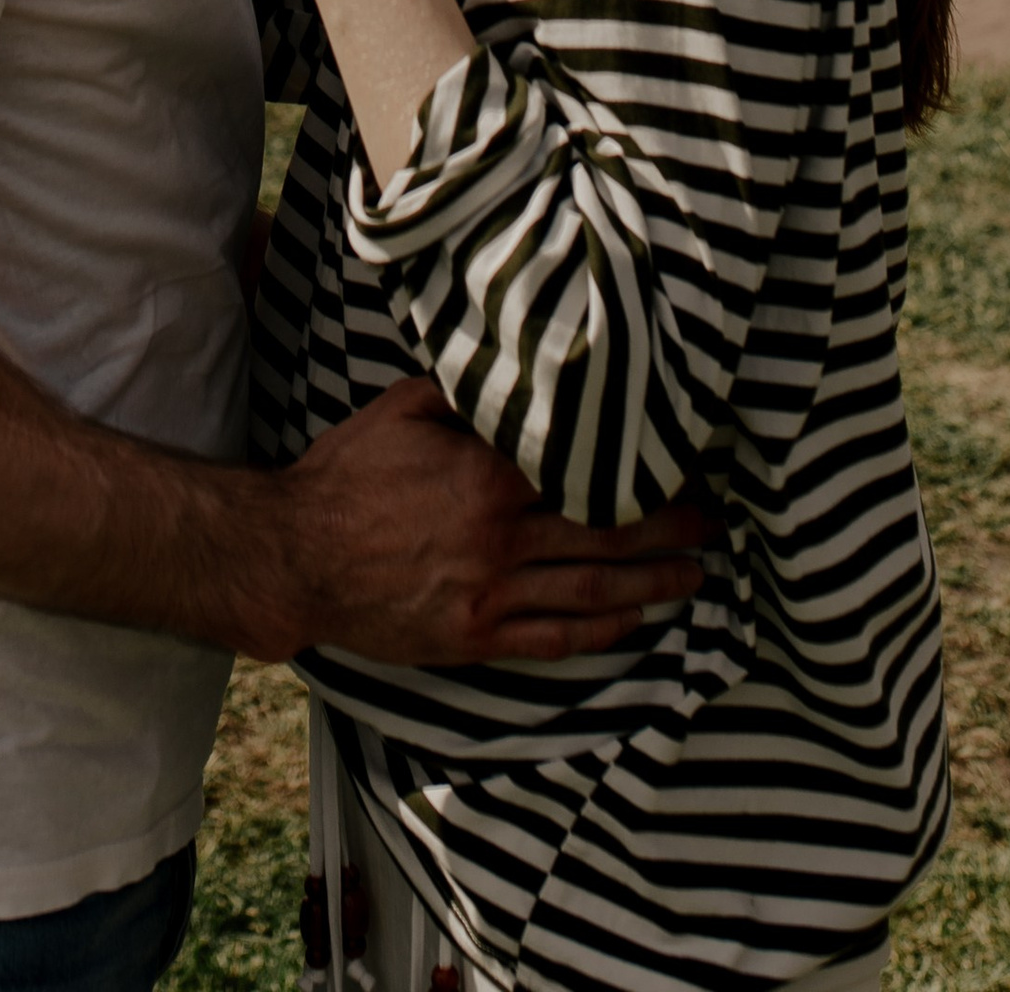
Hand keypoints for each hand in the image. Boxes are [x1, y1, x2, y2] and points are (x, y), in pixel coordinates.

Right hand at [251, 376, 716, 665]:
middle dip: (669, 527)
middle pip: (606, 532)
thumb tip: (520, 370)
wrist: (295, 557)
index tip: (679, 457)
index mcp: (487, 476)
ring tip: (697, 575)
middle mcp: (500, 538)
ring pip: (593, 591)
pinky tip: (634, 620)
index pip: (584, 469)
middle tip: (714, 521)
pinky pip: (555, 640)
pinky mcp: (475, 637)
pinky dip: (603, 631)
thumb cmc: (346, 474)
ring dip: (654, 583)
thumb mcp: (402, 410)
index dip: (638, 467)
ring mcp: (491, 594)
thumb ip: (465, 393)